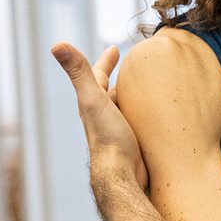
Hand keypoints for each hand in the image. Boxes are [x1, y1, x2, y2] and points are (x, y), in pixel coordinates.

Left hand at [51, 43, 148, 191]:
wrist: (122, 176)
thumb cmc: (107, 138)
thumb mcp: (92, 99)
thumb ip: (78, 72)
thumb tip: (56, 44)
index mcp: (93, 104)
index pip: (98, 76)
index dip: (106, 60)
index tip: (115, 48)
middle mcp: (104, 116)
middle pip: (113, 92)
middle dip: (122, 78)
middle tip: (137, 66)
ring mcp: (121, 130)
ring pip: (128, 107)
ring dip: (137, 96)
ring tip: (154, 87)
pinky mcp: (137, 142)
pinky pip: (143, 121)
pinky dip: (150, 113)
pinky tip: (164, 113)